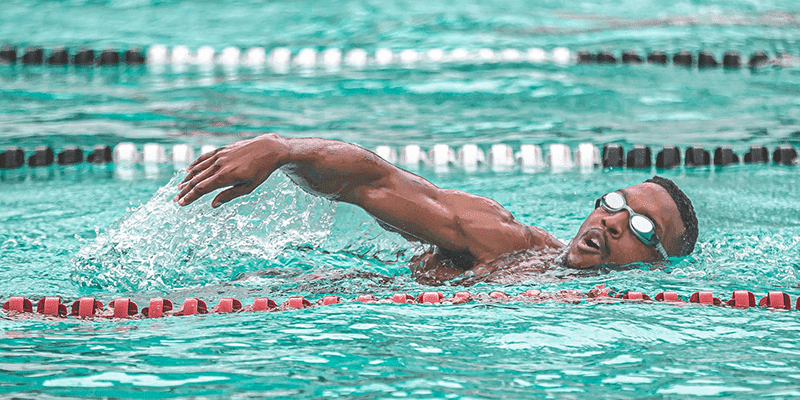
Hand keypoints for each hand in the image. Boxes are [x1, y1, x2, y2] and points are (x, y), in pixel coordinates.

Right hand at [173, 134, 288, 207]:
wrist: (268, 149)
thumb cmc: (260, 171)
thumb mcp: (248, 188)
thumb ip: (229, 195)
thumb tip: (213, 205)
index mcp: (225, 176)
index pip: (201, 189)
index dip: (190, 197)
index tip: (180, 204)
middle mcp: (219, 165)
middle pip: (196, 180)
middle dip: (185, 191)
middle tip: (175, 199)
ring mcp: (219, 156)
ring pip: (197, 168)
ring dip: (186, 179)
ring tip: (178, 187)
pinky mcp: (222, 149)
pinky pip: (204, 158)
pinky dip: (194, 164)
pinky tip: (188, 170)